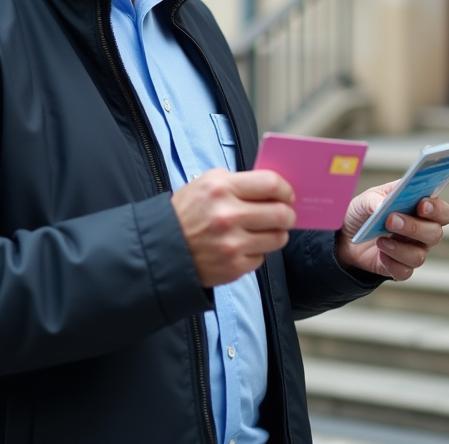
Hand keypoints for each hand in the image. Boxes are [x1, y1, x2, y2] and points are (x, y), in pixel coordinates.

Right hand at [171, 169, 295, 287]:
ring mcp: (232, 244)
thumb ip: (237, 182)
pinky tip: (243, 246)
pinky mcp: (234, 267)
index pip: (271, 184)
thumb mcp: (204, 184)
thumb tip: (272, 186)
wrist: (161, 249)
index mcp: (221, 189)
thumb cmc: (186, 214)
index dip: (285, 189)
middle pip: (281, 213)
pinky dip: (257, 252)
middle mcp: (228, 215)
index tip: (287, 194)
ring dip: (276, 234)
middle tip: (284, 214)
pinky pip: (262, 257)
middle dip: (288, 214)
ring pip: (278, 238)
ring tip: (265, 231)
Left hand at [334, 181, 448, 280]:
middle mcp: (424, 231)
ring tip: (380, 240)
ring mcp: (414, 251)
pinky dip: (391, 263)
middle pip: (435, 234)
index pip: (443, 212)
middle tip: (391, 220)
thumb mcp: (366, 199)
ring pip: (419, 256)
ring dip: (399, 248)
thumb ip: (375, 200)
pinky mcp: (401, 268)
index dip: (437, 209)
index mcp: (422, 209)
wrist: (347, 237)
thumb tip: (382, 206)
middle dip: (414, 227)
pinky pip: (404, 271)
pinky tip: (380, 254)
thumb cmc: (365, 213)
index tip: (422, 205)